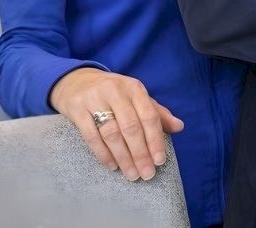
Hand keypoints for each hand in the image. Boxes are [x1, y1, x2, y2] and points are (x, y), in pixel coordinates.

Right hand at [49, 67, 183, 180]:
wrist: (76, 81)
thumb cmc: (113, 93)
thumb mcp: (135, 97)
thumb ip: (156, 112)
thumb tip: (180, 127)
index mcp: (134, 88)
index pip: (149, 116)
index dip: (155, 140)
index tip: (159, 161)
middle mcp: (116, 91)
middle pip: (131, 126)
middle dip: (140, 153)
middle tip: (146, 174)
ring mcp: (95, 100)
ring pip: (112, 133)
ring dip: (123, 157)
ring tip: (131, 174)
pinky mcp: (77, 109)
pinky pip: (91, 136)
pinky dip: (103, 153)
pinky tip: (112, 166)